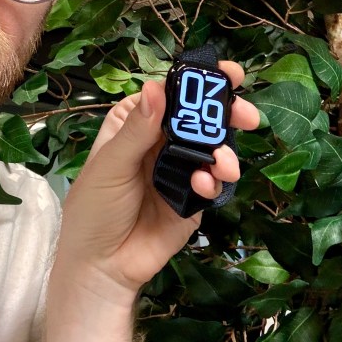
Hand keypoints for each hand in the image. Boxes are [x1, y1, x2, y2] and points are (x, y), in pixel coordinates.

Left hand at [53, 61, 259, 302]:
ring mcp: (180, 170)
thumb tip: (156, 87)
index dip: (199, 81)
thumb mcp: (110, 166)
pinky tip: (203, 186)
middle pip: (200, 118)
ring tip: (224, 164)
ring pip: (213, 150)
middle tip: (248, 116)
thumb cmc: (94, 209)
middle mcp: (160, 142)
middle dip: (227, 114)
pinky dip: (215, 182)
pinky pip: (213, 184)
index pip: (170, 93)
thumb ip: (136, 130)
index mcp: (135, 124)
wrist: (101, 267)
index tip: (230, 74)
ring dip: (225, 153)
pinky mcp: (193, 200)